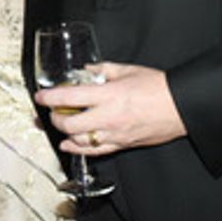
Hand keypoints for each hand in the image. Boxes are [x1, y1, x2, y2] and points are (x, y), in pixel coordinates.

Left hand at [35, 62, 186, 155]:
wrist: (181, 107)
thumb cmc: (159, 87)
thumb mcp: (128, 70)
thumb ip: (103, 69)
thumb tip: (86, 69)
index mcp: (108, 94)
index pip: (69, 98)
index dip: (49, 98)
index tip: (40, 96)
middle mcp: (108, 117)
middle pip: (69, 124)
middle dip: (54, 118)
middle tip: (51, 111)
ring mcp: (115, 134)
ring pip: (79, 140)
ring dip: (65, 134)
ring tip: (60, 125)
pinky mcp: (122, 145)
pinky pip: (95, 151)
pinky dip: (78, 149)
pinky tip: (69, 145)